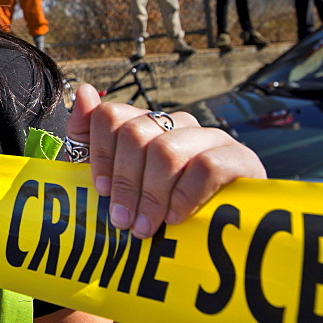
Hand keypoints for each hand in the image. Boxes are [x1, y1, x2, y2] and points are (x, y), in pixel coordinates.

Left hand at [66, 84, 265, 238]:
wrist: (222, 233)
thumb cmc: (158, 206)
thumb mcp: (115, 181)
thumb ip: (89, 140)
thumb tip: (84, 90)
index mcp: (145, 123)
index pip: (110, 115)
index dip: (100, 153)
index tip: (101, 190)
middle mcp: (176, 122)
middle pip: (135, 134)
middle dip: (124, 182)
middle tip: (122, 221)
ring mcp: (209, 137)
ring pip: (166, 151)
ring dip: (150, 195)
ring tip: (145, 228)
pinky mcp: (239, 158)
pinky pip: (205, 168)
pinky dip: (184, 197)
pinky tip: (176, 218)